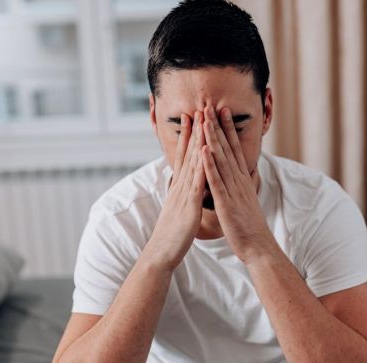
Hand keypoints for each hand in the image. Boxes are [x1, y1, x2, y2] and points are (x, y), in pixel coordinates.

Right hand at [144, 111, 205, 270]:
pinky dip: (201, 166)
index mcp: (180, 186)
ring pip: (192, 162)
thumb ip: (181, 194)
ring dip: (198, 140)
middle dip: (195, 129)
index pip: (185, 155)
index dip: (190, 135)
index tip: (193, 115)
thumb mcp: (177, 208)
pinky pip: (196, 183)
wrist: (162, 253)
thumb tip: (183, 185)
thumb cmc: (172, 234)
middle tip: (199, 105)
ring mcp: (184, 194)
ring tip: (203, 119)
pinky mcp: (189, 205)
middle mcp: (180, 185)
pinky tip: (205, 151)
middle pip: (189, 152)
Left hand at [201, 105, 277, 263]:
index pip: (234, 149)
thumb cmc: (249, 226)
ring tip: (205, 119)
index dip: (228, 129)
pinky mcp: (227, 202)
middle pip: (228, 148)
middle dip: (218, 126)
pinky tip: (203, 151)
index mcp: (242, 180)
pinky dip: (210, 165)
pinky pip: (217, 181)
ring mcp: (233, 190)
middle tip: (211, 105)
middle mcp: (239, 180)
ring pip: (221, 160)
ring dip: (212, 139)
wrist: (258, 246)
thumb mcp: (246, 200)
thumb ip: (241, 185)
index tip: (223, 111)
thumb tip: (240, 175)